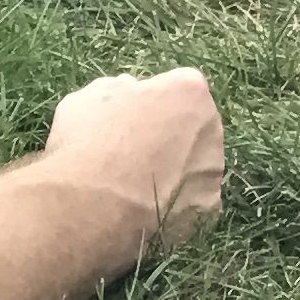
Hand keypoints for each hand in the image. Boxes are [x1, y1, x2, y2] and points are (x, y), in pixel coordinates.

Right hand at [41, 70, 225, 255]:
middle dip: (171, 137)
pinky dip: (174, 207)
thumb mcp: (91, 97)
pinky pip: (192, 203)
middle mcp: (211, 127)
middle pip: (194, 127)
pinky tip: (146, 211)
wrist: (87, 207)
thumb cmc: (88, 142)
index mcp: (189, 90)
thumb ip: (120, 89)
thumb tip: (131, 91)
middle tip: (136, 155)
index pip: (179, 88)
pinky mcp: (207, 210)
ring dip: (176, 173)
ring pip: (196, 167)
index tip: (133, 120)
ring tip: (137, 189)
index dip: (154, 103)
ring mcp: (212, 171)